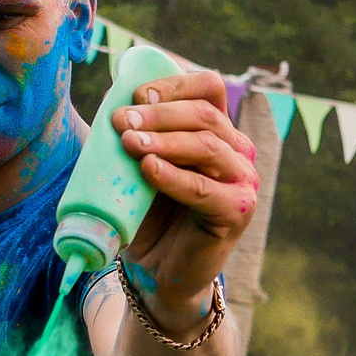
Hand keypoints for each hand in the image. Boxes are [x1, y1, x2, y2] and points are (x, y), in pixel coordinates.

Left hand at [117, 71, 259, 328]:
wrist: (157, 271)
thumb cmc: (147, 214)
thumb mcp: (139, 165)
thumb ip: (135, 135)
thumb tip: (112, 106)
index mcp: (218, 130)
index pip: (209, 88)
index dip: (175, 84)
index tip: (136, 94)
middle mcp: (237, 150)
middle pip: (205, 115)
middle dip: (160, 114)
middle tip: (120, 121)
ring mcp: (242, 181)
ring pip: (207, 146)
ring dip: (164, 140)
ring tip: (129, 142)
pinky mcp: (237, 212)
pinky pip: (204, 189)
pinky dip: (174, 176)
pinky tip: (148, 169)